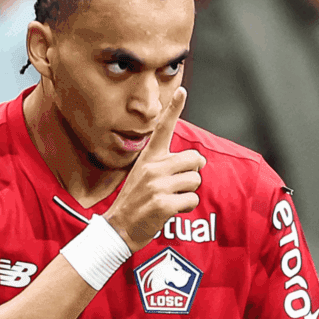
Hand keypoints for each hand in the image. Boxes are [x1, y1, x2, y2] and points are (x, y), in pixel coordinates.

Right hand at [103, 87, 206, 252]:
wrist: (119, 228)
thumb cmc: (136, 200)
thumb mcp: (144, 174)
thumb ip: (166, 164)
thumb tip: (199, 161)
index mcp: (148, 157)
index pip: (163, 128)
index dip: (174, 108)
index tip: (182, 91)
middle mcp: (153, 167)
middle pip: (195, 159)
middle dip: (192, 173)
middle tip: (175, 185)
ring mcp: (158, 185)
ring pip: (196, 180)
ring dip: (188, 192)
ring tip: (169, 198)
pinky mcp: (163, 204)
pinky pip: (192, 199)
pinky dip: (185, 207)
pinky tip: (169, 210)